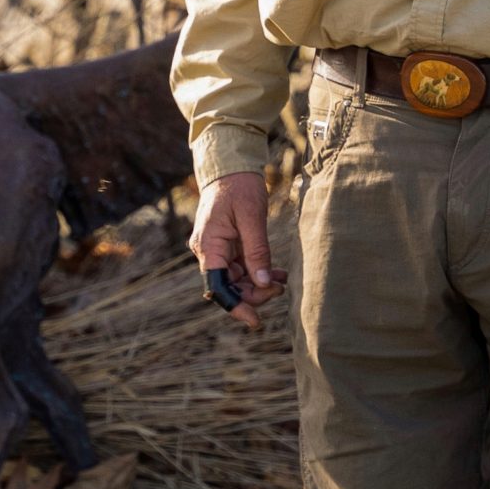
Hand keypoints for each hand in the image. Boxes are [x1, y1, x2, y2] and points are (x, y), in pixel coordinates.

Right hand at [190, 170, 287, 329]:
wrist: (230, 167)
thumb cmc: (238, 187)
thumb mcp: (251, 218)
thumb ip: (257, 251)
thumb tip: (262, 283)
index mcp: (209, 246)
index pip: (218, 287)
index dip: (236, 307)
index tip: (255, 321)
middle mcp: (209, 251)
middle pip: (230, 286)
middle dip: (254, 293)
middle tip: (279, 288)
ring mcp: (217, 249)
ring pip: (238, 279)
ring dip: (259, 283)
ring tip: (281, 280)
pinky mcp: (227, 245)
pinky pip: (242, 266)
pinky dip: (258, 271)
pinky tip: (276, 273)